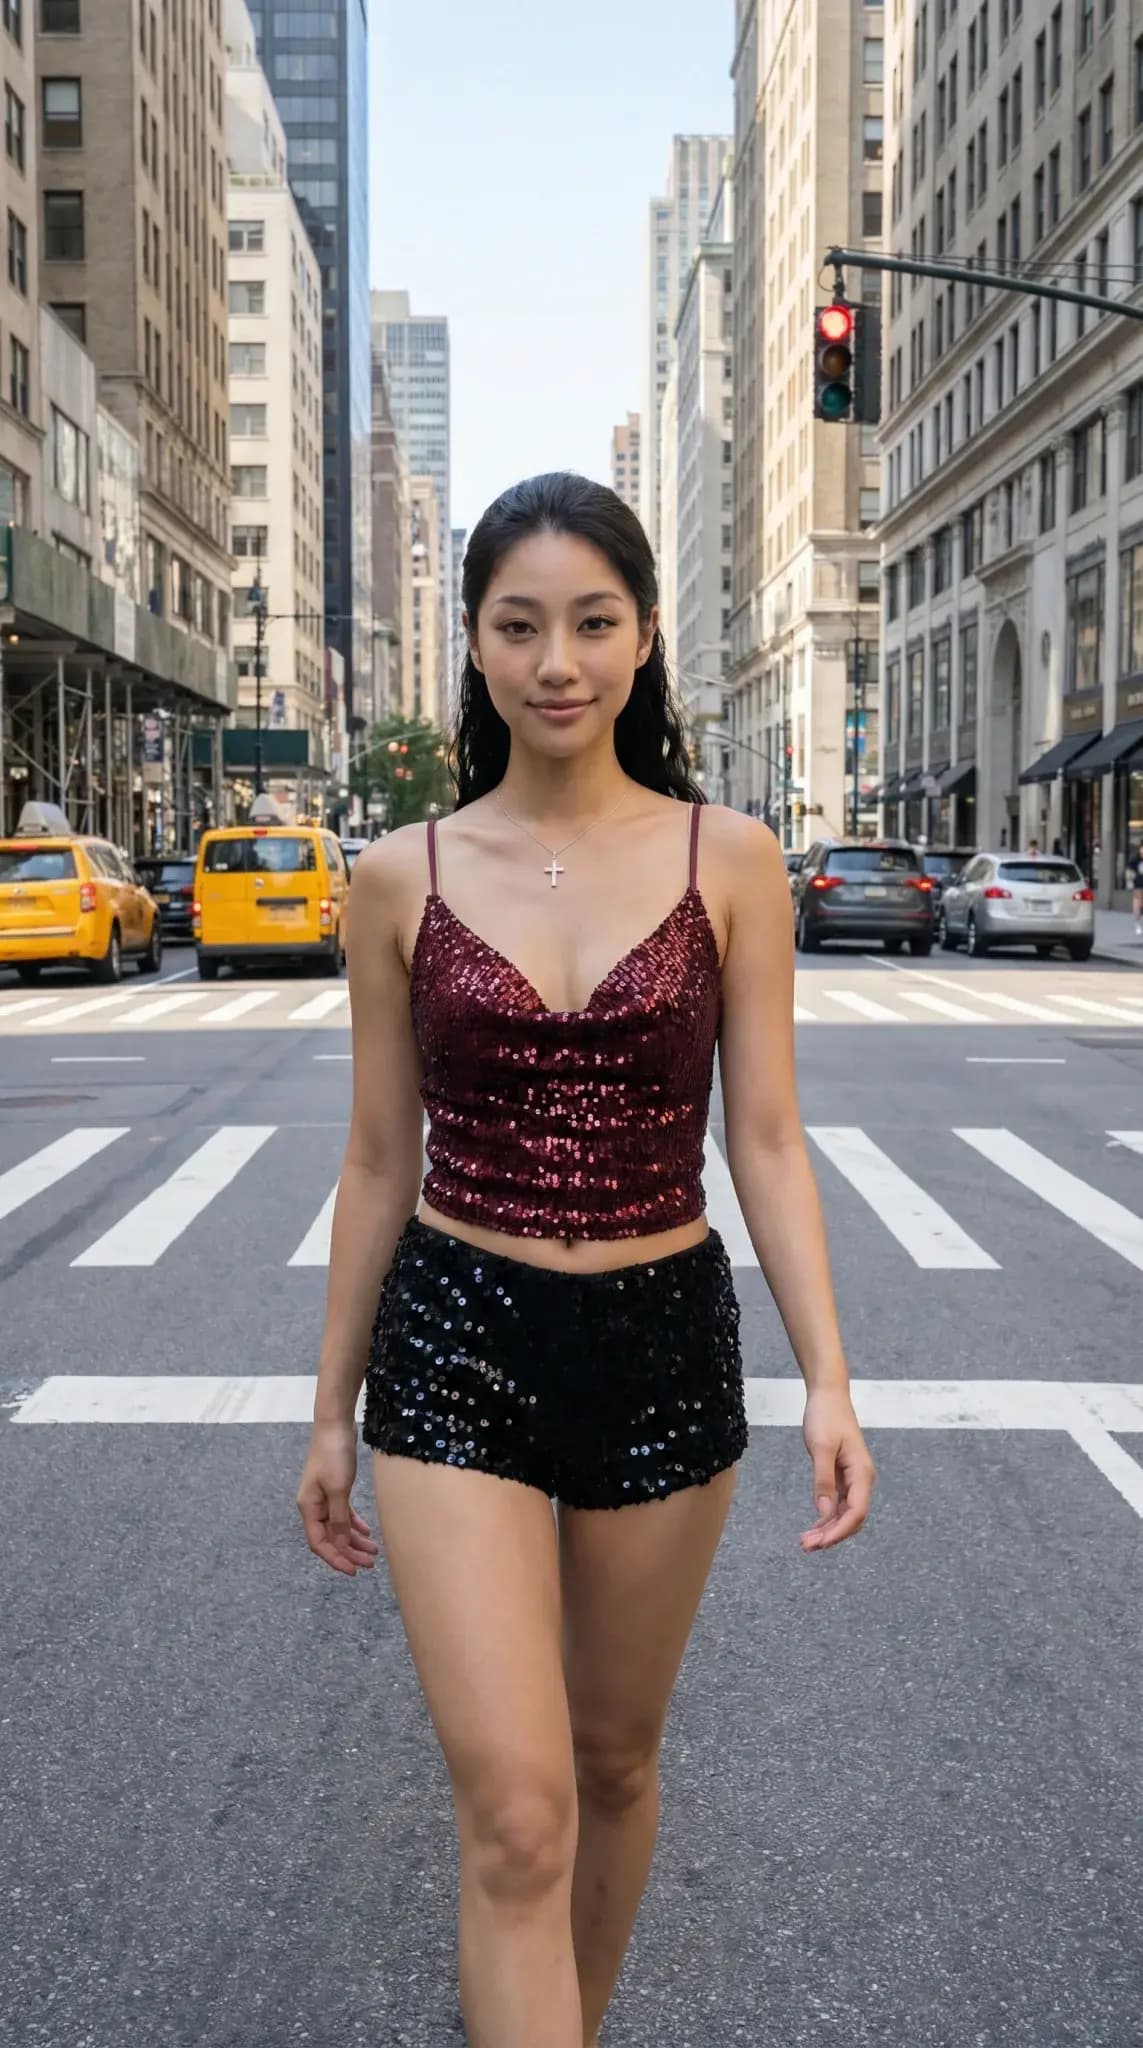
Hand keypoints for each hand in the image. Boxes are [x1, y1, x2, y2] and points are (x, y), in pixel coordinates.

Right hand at [296, 1419, 379, 1576]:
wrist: (335, 1425)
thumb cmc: (334, 1455)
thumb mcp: (338, 1489)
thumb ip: (339, 1518)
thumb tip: (341, 1545)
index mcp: (308, 1508)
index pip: (319, 1543)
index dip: (336, 1559)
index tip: (354, 1571)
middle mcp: (313, 1506)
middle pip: (330, 1538)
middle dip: (349, 1553)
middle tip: (369, 1564)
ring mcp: (324, 1497)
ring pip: (338, 1527)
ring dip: (354, 1541)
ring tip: (373, 1552)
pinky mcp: (335, 1489)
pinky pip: (343, 1514)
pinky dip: (354, 1525)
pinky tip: (367, 1533)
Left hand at [800, 1385, 875, 1551]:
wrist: (828, 1395)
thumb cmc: (826, 1417)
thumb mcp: (821, 1448)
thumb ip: (824, 1480)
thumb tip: (825, 1512)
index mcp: (862, 1473)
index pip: (857, 1512)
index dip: (840, 1531)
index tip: (820, 1543)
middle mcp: (862, 1479)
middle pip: (852, 1518)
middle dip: (832, 1535)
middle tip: (807, 1547)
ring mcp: (853, 1479)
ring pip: (844, 1514)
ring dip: (827, 1529)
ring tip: (806, 1542)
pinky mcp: (842, 1476)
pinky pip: (838, 1504)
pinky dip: (826, 1517)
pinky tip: (813, 1528)